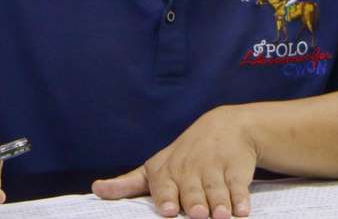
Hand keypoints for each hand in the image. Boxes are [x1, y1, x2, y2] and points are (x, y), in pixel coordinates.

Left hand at [92, 106, 256, 218]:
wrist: (225, 128)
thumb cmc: (183, 157)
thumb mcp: (155, 167)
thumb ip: (128, 183)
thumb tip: (95, 189)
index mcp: (167, 171)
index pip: (164, 187)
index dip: (166, 198)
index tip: (166, 210)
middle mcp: (190, 169)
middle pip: (192, 192)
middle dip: (195, 202)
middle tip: (197, 214)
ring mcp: (214, 168)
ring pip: (215, 190)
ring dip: (219, 204)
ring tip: (221, 216)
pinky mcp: (236, 169)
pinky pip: (238, 186)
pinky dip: (240, 198)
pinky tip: (242, 211)